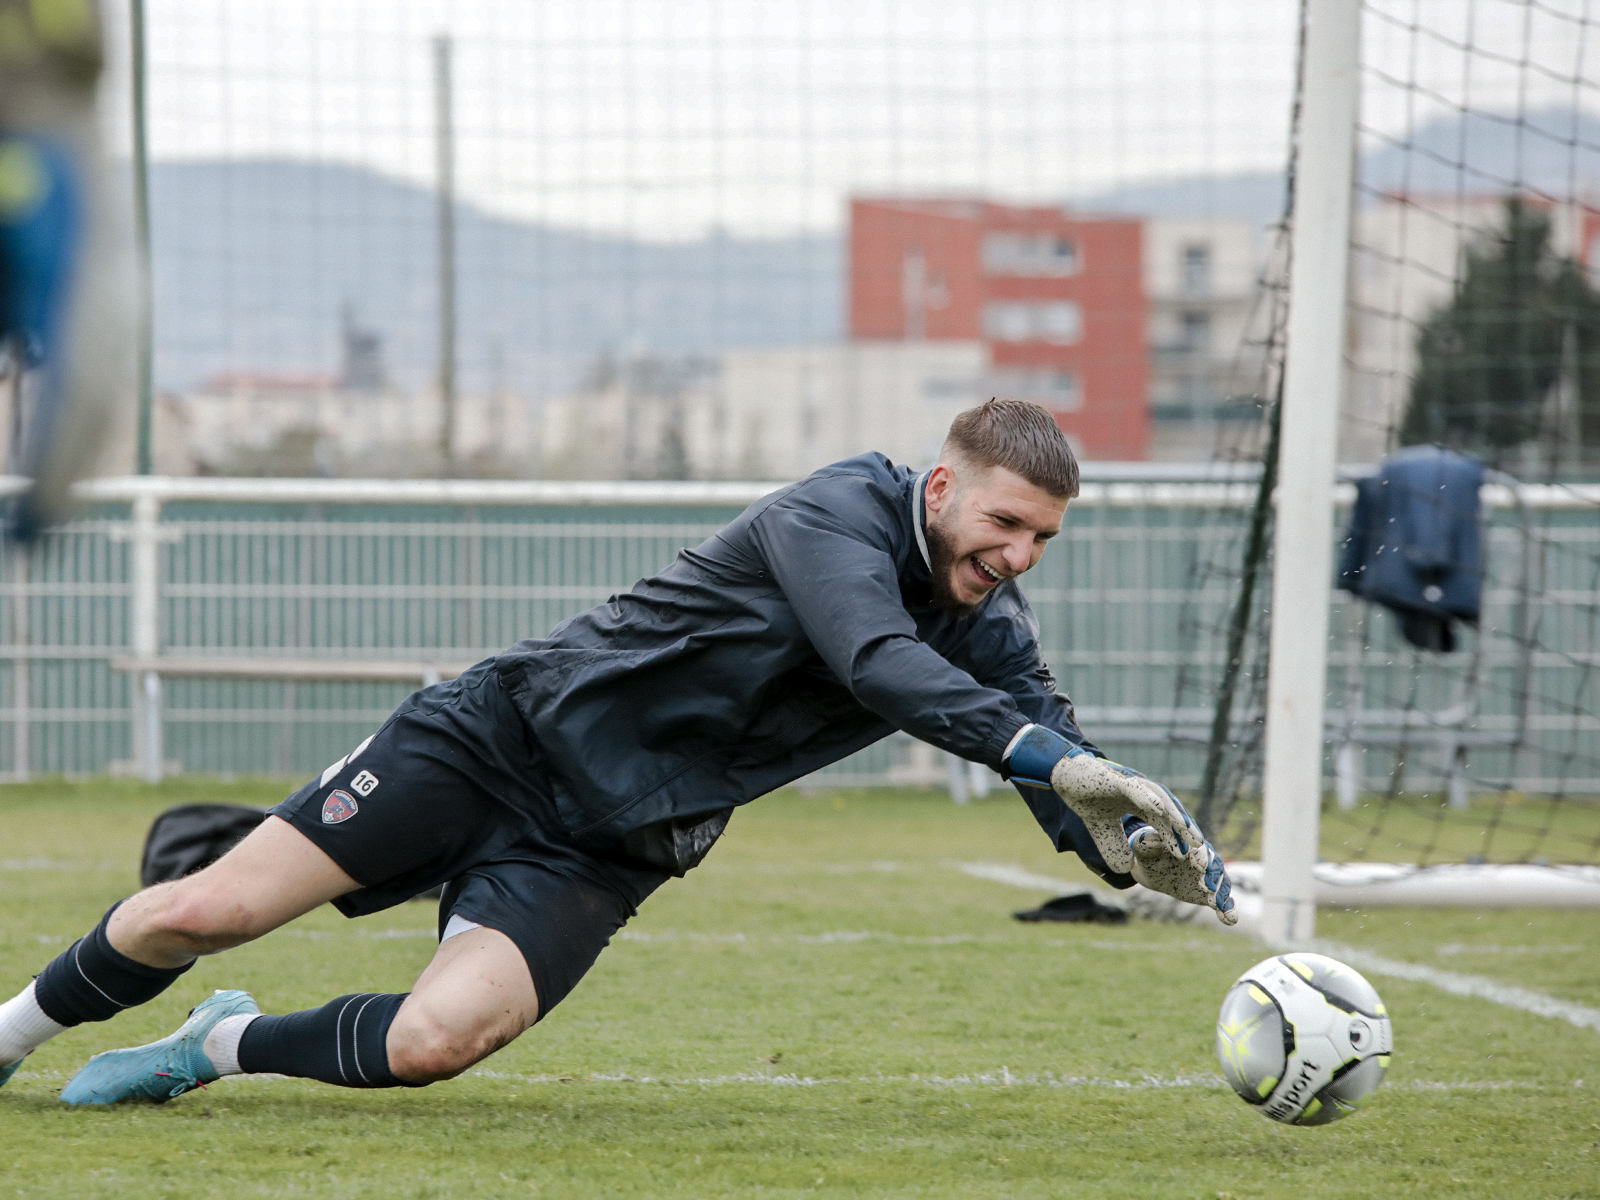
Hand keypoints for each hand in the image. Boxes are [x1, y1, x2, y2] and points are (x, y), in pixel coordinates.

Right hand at [1045, 750, 1201, 875]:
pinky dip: (1148, 797)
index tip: (1194, 861)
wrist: (1064, 776)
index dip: (1180, 841)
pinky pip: (1136, 789)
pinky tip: (1158, 809)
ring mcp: (1132, 785)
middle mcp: (1143, 794)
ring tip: (1187, 830)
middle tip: (1202, 850)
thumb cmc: (1086, 798)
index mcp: (1142, 806)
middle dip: (1186, 831)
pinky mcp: (1118, 779)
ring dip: (1174, 814)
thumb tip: (1125, 868)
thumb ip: (1114, 846)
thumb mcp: (1102, 830)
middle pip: (1171, 814)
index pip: (1167, 825)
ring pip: (1160, 800)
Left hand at [1128, 822, 1237, 925]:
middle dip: (1211, 875)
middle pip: (1213, 865)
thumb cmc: (1150, 855)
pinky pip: (1221, 900)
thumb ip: (1147, 843)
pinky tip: (1230, 920)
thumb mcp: (1145, 849)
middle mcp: (1205, 857)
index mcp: (1190, 843)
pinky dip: (1227, 909)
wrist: (1156, 870)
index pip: (1198, 848)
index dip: (1200, 856)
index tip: (1199, 866)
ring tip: (1219, 903)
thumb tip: (1144, 838)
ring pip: (1219, 883)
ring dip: (1220, 893)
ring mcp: (1210, 875)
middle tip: (1208, 886)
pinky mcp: (1211, 892)